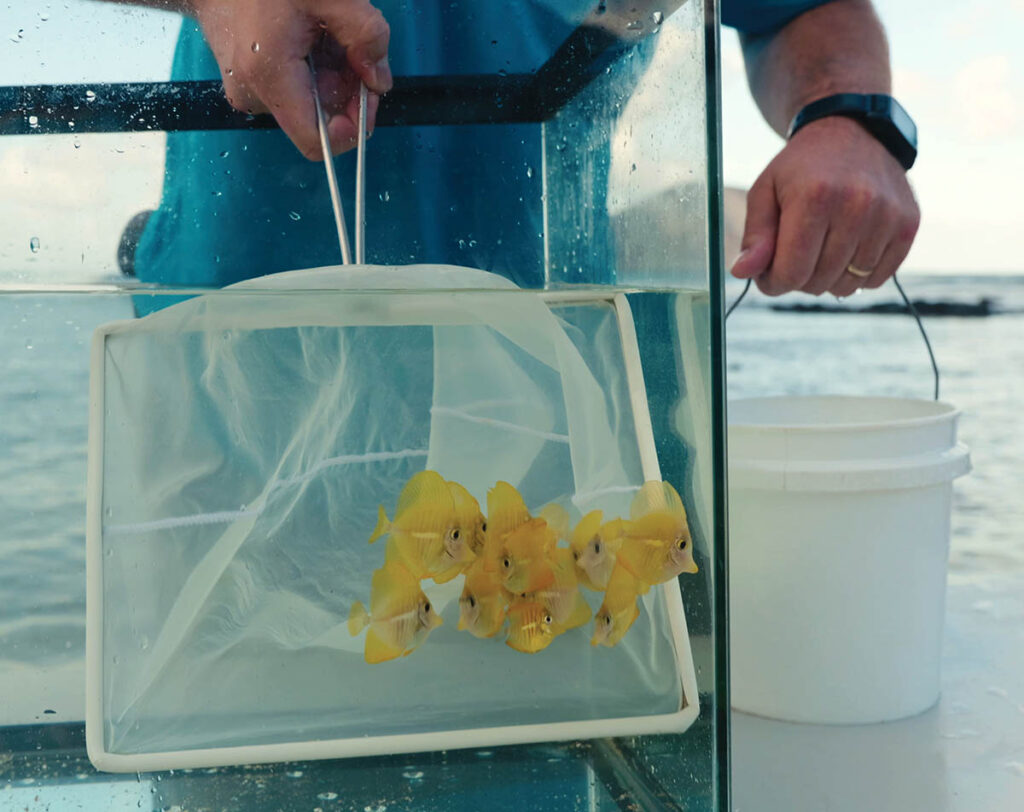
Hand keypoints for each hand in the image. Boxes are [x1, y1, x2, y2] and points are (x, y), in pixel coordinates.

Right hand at [191, 0, 391, 159]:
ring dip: (333, 79)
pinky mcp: (247, 85)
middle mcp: (252, 94)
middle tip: (357, 54)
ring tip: (329, 38)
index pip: (316, 143)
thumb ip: (365, 35)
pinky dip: (313, 73)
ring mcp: (246, 92)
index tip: (367, 98)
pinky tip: (312, 41)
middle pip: (319, 122)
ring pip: (310, 106)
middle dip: (348, 93)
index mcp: (269, 75)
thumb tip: (379, 82)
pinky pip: (293, 92)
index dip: (350, 131)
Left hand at [731, 116, 919, 296]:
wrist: (852, 131)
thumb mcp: (765, 192)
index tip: (768, 271)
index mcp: (815, 197)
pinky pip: (877, 279)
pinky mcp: (908, 224)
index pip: (790, 273)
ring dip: (827, 278)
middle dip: (797, 278)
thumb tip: (742, 272)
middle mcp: (857, 205)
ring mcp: (888, 216)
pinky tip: (847, 248)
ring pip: (847, 286)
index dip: (772, 282)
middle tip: (795, 253)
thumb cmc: (800, 169)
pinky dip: (857, 275)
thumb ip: (755, 236)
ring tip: (821, 247)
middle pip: (817, 283)